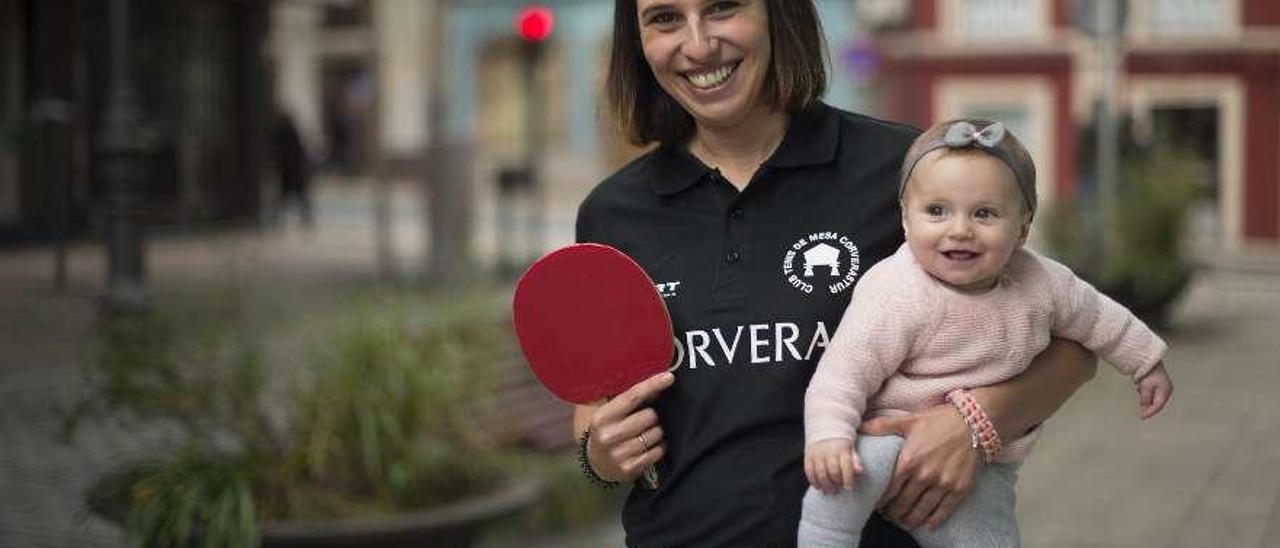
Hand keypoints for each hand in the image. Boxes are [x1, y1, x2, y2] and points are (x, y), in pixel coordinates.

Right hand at [586, 372, 673, 481]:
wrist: (596, 464)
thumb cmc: (608, 431)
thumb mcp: (611, 413)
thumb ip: (630, 399)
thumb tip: (657, 385)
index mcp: (603, 417)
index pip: (632, 397)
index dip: (652, 385)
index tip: (669, 377)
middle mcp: (609, 435)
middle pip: (650, 416)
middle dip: (655, 415)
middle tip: (649, 418)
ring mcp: (619, 453)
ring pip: (656, 434)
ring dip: (658, 431)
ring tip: (649, 432)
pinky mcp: (629, 468)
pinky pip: (657, 451)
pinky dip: (660, 446)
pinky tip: (651, 445)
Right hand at [804, 438, 861, 494]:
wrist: (825, 426)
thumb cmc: (840, 441)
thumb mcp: (850, 447)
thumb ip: (855, 459)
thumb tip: (859, 471)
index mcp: (842, 449)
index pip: (846, 467)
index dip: (848, 479)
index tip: (849, 488)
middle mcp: (828, 451)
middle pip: (832, 472)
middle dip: (836, 483)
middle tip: (837, 490)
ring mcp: (817, 454)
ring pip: (820, 474)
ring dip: (825, 485)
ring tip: (828, 491)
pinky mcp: (808, 456)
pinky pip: (809, 471)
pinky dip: (813, 481)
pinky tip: (818, 487)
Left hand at [859, 406, 979, 530]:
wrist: (974, 422)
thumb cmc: (939, 420)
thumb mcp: (908, 420)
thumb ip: (882, 425)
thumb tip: (860, 426)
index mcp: (909, 460)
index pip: (889, 489)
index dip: (882, 500)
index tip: (878, 505)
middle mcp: (924, 475)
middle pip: (903, 503)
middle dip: (894, 512)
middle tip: (889, 515)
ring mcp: (943, 483)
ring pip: (921, 510)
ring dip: (910, 519)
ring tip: (903, 522)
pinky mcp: (959, 488)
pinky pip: (944, 510)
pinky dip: (934, 520)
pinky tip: (927, 525)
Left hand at [1136, 362, 1172, 418]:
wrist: (1148, 360)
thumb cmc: (1148, 371)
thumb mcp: (1145, 387)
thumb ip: (1145, 398)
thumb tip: (1145, 407)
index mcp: (1165, 391)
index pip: (1158, 406)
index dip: (1150, 412)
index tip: (1143, 417)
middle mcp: (1167, 390)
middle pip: (1157, 404)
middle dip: (1148, 407)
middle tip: (1141, 412)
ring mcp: (1163, 388)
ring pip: (1154, 399)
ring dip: (1146, 400)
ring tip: (1140, 390)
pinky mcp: (1159, 386)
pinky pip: (1152, 394)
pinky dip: (1146, 395)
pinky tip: (1141, 387)